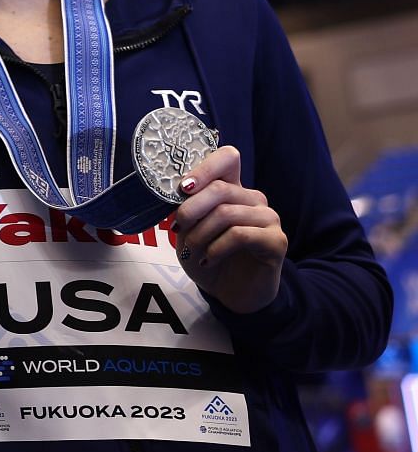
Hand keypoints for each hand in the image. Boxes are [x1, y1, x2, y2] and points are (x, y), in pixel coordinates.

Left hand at [169, 145, 287, 313]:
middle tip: (177, 228)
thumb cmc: (207, 256)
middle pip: (219, 189)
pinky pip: (240, 235)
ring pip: (226, 213)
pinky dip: (216, 248)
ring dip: (200, 233)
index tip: (182, 188)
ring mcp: (268, 218)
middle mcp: (253, 199)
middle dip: (190, 209)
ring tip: (192, 250)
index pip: (228, 158)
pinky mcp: (276, 241)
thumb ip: (186, 208)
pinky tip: (208, 259)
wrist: (228, 292)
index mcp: (232, 189)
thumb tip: (175, 192)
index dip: (204, 168)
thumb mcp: (189, 230)